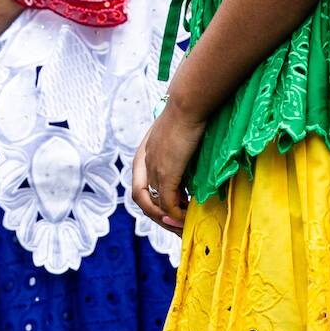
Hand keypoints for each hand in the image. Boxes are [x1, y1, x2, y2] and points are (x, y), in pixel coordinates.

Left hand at [131, 104, 206, 235]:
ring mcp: (154, 169)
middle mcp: (144, 163)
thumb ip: (176, 149)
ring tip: (184, 226)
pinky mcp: (167, 173)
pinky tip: (189, 217)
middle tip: (177, 226)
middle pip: (142, 200)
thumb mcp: (177, 134)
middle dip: (159, 217)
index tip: (173, 210)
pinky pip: (168, 203)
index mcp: (144, 154)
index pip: (140, 185)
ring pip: (155, 205)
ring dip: (169, 219)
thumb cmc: (188, 114)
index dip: (154, 201)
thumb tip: (188, 159)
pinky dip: (178, 214)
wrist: (187, 104)